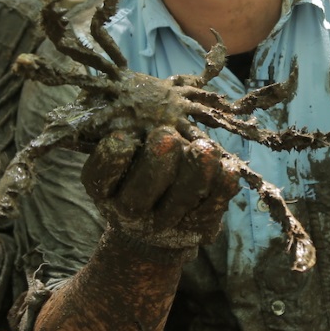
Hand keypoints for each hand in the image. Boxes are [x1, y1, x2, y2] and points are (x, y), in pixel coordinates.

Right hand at [81, 124, 240, 254]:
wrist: (153, 234)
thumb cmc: (132, 180)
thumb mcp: (118, 162)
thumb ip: (124, 133)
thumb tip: (129, 96)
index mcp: (105, 193)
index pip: (100, 178)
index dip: (110, 158)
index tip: (120, 136)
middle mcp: (130, 213)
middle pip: (138, 196)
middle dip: (155, 162)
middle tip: (166, 135)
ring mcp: (165, 224)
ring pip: (180, 200)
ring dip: (195, 170)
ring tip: (204, 145)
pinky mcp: (198, 227)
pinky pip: (213, 206)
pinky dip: (222, 184)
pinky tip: (229, 165)